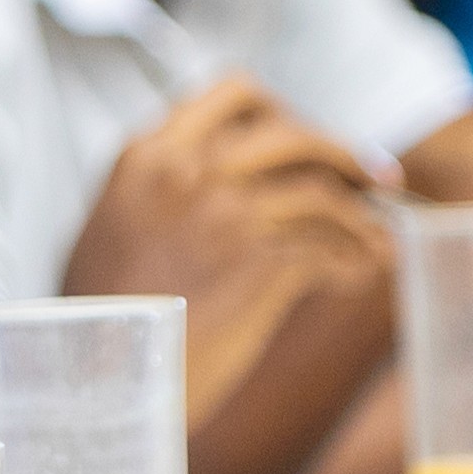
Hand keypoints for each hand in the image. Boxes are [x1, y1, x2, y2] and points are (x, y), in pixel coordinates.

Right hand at [67, 79, 396, 412]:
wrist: (93, 380)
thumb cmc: (97, 318)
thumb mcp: (111, 227)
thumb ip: (160, 190)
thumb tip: (216, 183)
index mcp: (147, 155)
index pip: (235, 93)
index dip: (284, 112)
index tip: (306, 140)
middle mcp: (188, 171)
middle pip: (294, 132)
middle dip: (343, 154)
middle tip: (373, 179)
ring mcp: (224, 214)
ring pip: (323, 190)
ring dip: (362, 217)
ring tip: (379, 239)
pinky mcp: (256, 265)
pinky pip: (329, 248)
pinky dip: (355, 259)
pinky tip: (361, 273)